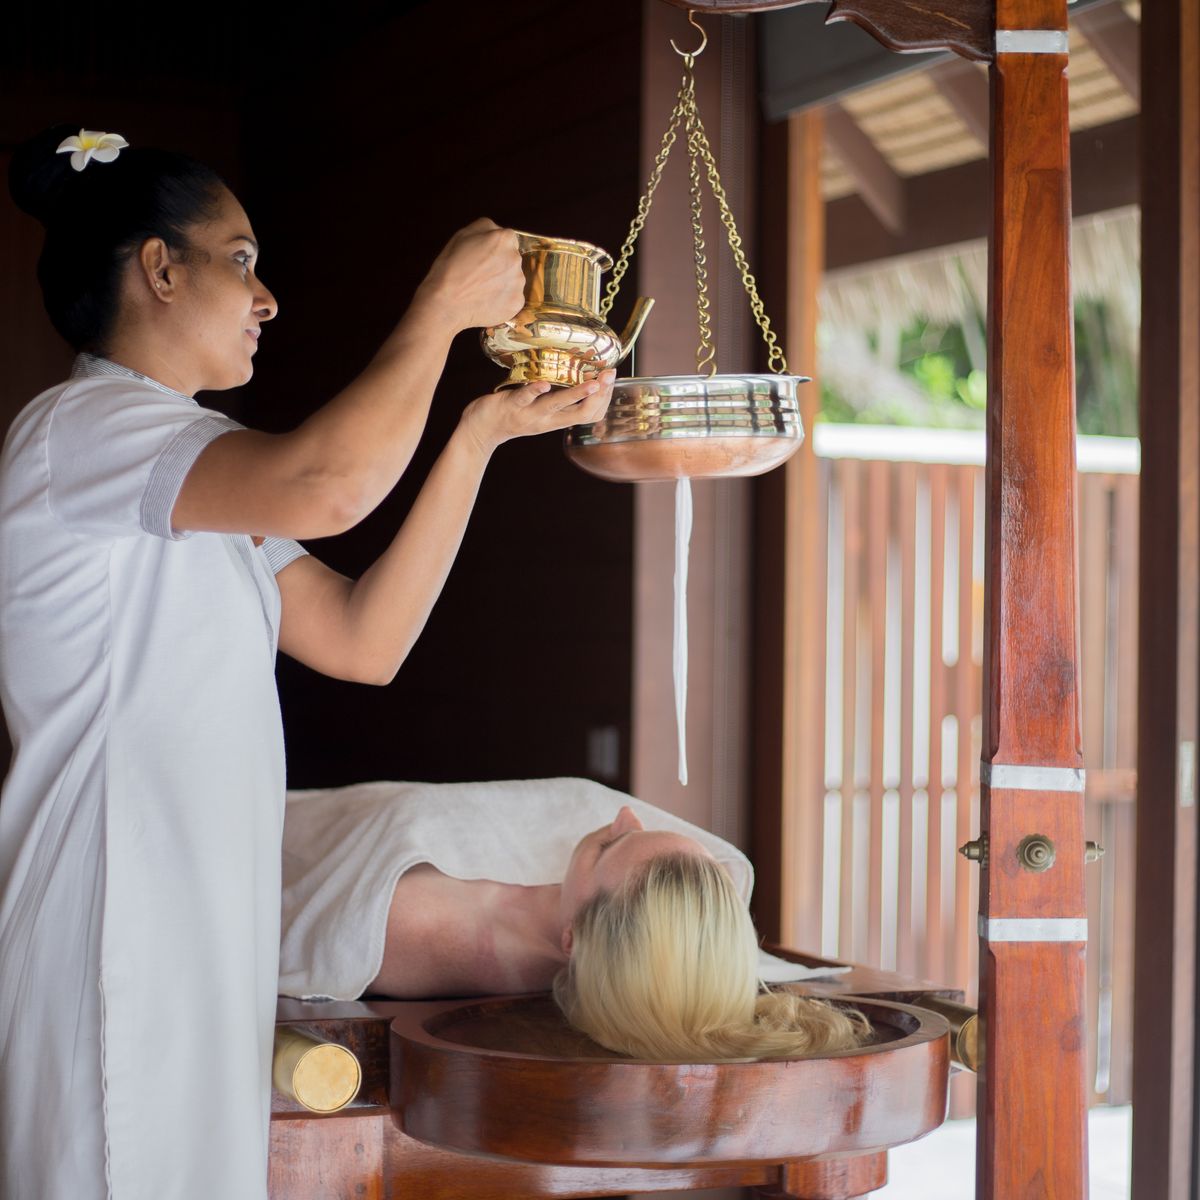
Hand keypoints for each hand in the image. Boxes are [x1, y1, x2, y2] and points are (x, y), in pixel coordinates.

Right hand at [415, 218, 525, 332]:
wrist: (446, 303)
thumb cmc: (450, 269)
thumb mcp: (462, 235)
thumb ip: (485, 227)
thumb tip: (496, 230)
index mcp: (504, 239)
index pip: (507, 240)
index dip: (494, 249)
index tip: (483, 257)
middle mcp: (516, 259)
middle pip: (512, 260)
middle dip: (500, 265)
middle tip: (480, 274)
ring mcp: (518, 283)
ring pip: (513, 280)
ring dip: (502, 283)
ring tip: (482, 289)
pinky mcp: (517, 302)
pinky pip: (513, 298)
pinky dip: (503, 300)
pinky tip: (487, 301)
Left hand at [460, 370, 616, 455]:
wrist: (479, 431)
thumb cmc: (510, 414)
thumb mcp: (539, 411)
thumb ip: (555, 400)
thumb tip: (570, 380)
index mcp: (555, 420)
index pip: (589, 414)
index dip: (604, 399)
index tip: (611, 379)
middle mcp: (547, 420)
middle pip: (581, 413)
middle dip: (599, 395)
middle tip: (610, 376)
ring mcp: (530, 414)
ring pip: (559, 406)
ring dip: (578, 394)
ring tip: (594, 383)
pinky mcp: (511, 405)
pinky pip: (526, 398)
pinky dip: (536, 391)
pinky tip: (544, 383)